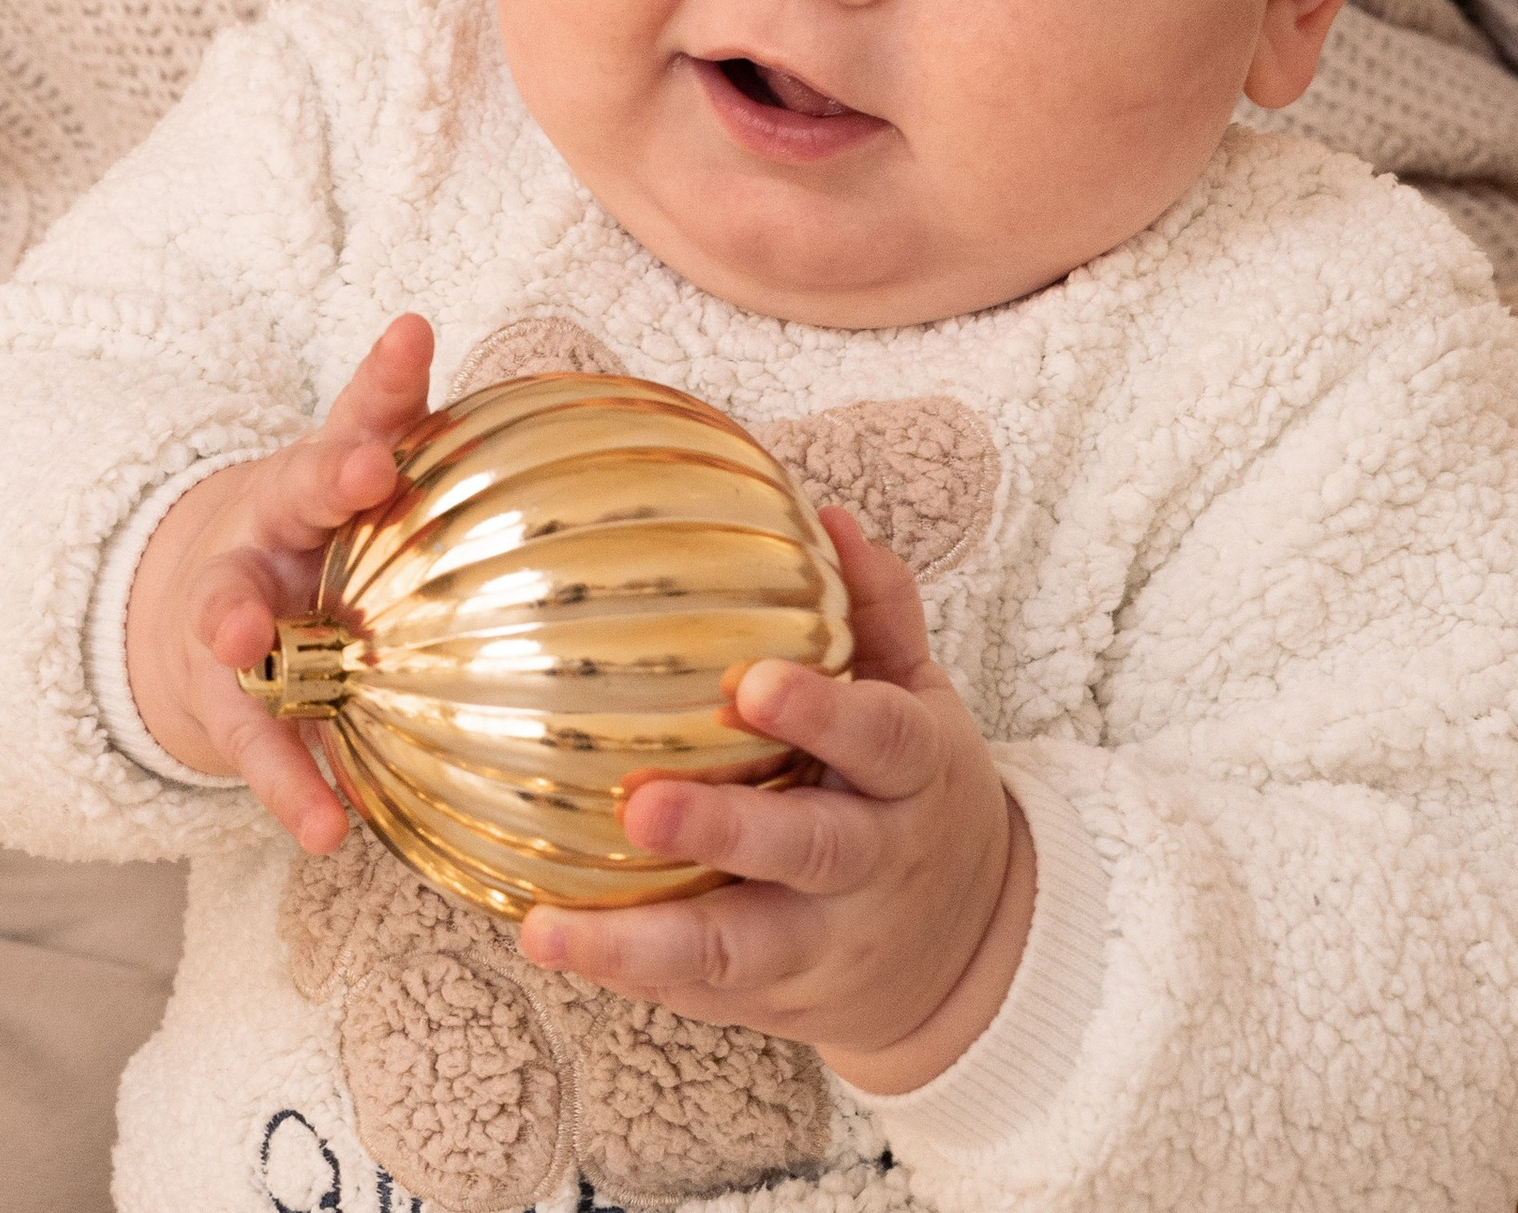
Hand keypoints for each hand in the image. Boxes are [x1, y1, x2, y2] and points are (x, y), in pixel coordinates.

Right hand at [124, 313, 434, 848]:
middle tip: (365, 467)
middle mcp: (273, 529)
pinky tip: (324, 828)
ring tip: (244, 639)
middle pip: (295, 490)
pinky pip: (255, 743)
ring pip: (230, 609)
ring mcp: (234, 612)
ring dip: (238, 620)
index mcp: (320, 476)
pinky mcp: (224, 699)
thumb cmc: (320, 545)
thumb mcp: (357, 490)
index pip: (359, 413)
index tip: (415, 336)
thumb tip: (552, 392)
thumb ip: (424, 448)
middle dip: (327, 477)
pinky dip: (288, 785)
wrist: (212, 622)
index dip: (387, 379)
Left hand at [519, 509, 1031, 1094]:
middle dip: (724, 832)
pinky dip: (626, 973)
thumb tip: (830, 518)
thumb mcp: (922, 703)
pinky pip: (699, 991)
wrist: (967, 953)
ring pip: (737, 951)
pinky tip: (552, 940)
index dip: (822, 713)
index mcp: (913, 778)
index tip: (752, 682)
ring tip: (550, 928)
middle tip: (639, 805)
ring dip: (641, 941)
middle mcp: (874, 866)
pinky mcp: (775, 999)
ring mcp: (823, 944)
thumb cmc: (914, 793)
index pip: (880, 739)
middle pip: (807, 850)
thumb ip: (880, 614)